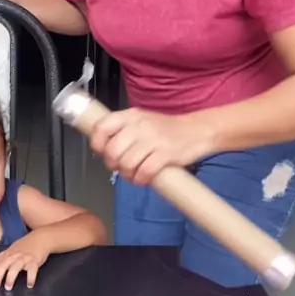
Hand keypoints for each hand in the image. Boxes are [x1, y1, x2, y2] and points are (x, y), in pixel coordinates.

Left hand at [0, 231, 48, 290]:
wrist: (42, 238)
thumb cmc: (26, 244)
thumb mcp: (11, 249)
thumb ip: (0, 256)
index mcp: (8, 254)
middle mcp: (15, 256)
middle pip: (4, 265)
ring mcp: (25, 258)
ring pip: (16, 267)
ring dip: (11, 277)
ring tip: (8, 287)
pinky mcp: (35, 260)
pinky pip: (32, 269)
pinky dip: (31, 277)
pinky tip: (29, 285)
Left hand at [90, 108, 212, 184]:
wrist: (197, 130)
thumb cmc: (166, 129)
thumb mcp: (142, 120)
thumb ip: (123, 130)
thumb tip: (103, 147)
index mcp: (130, 116)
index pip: (102, 127)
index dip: (98, 144)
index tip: (103, 152)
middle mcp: (139, 125)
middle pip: (112, 151)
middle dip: (113, 165)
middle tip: (120, 167)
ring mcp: (153, 139)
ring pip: (126, 163)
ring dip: (127, 174)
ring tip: (133, 174)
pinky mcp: (166, 154)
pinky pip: (144, 172)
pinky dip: (140, 180)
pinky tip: (143, 179)